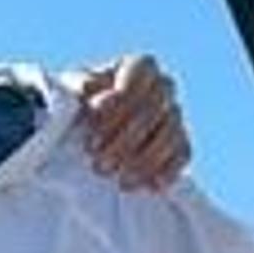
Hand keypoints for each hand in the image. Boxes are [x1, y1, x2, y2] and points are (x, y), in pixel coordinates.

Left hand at [68, 55, 190, 192]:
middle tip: (95, 156)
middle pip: (155, 106)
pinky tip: (145, 185)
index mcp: (138, 67)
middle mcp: (162, 88)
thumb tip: (89, 88)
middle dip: (124, 136)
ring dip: (141, 158)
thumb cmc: (79, 107)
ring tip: (112, 175)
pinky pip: (182, 156)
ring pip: (170, 134)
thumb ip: (78, 87)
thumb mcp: (70, 93)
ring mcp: (174, 117)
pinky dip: (166, 171)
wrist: (87, 136)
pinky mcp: (180, 145)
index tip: (93, 122)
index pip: (142, 70)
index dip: (120, 96)